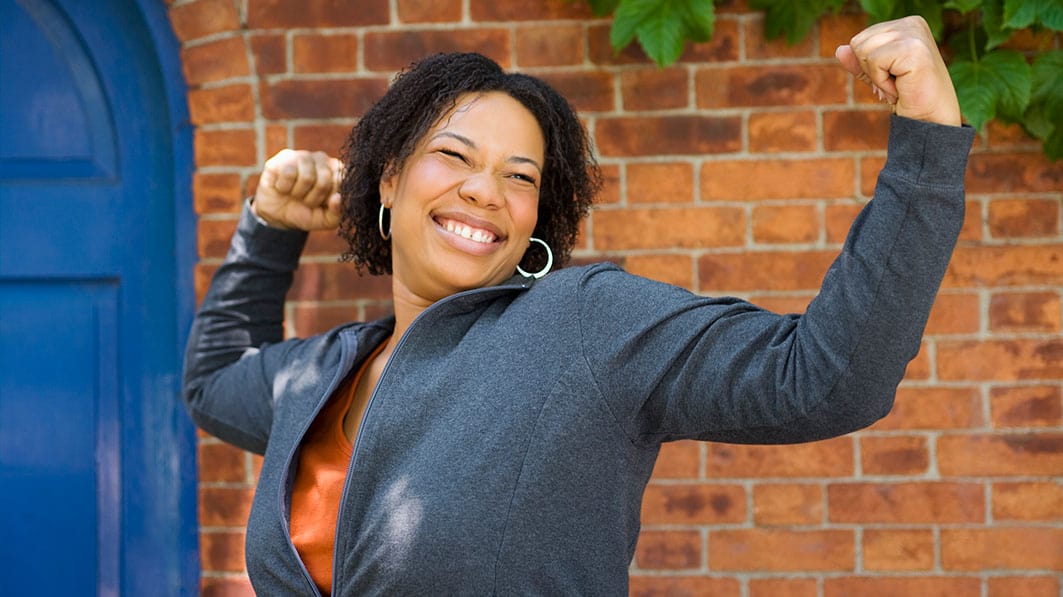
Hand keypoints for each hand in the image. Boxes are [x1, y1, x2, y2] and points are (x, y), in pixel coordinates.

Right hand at [253, 149, 342, 229]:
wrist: (277, 214)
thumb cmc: (305, 212)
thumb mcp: (324, 219)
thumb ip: (337, 212)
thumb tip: (338, 198)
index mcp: (337, 172)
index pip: (342, 181)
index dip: (332, 197)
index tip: (324, 203)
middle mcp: (323, 160)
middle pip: (324, 180)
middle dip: (314, 198)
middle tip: (306, 201)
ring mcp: (304, 156)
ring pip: (306, 177)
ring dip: (298, 193)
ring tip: (295, 193)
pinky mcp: (285, 157)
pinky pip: (288, 173)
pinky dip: (284, 187)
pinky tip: (283, 186)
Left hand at [835, 16, 961, 126]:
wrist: (929, 120)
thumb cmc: (909, 97)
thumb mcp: (879, 76)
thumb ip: (861, 62)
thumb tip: (840, 50)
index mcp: (906, 24)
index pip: (861, 38)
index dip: (869, 65)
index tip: (893, 77)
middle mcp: (912, 23)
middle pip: (858, 43)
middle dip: (870, 70)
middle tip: (896, 83)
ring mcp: (914, 34)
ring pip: (862, 51)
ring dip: (877, 77)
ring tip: (900, 85)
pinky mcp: (914, 49)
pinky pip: (874, 62)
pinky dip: (882, 82)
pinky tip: (902, 88)